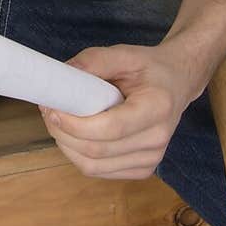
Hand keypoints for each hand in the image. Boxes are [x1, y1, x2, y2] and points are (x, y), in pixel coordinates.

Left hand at [39, 43, 203, 180]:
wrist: (177, 83)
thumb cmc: (149, 68)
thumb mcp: (125, 54)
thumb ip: (93, 61)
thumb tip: (61, 76)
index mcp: (157, 107)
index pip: (110, 128)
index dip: (75, 124)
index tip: (52, 108)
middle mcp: (158, 138)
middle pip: (97, 151)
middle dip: (63, 133)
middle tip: (48, 111)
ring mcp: (152, 159)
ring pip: (93, 166)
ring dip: (66, 146)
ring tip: (58, 121)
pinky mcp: (142, 169)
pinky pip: (99, 171)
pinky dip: (78, 155)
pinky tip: (74, 135)